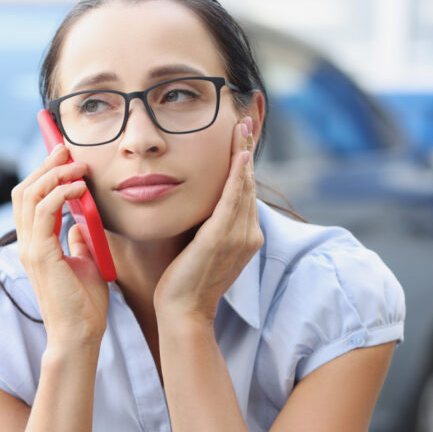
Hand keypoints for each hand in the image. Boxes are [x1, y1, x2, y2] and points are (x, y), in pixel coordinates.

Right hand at [11, 143, 109, 347]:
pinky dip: (60, 193)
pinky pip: (44, 211)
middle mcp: (27, 244)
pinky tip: (79, 188)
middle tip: (67, 149)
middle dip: (45, 165)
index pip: (30, 199)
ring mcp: (30, 249)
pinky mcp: (40, 254)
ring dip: (54, 175)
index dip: (43, 174)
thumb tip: (81, 223)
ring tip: (78, 166)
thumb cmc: (84, 305)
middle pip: (24, 190)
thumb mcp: (85, 262)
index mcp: (35, 245)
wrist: (80, 334)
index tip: (63, 155)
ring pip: (29, 195)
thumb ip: (79, 241)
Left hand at [152, 116, 262, 324]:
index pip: (245, 191)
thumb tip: (200, 204)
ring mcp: (238, 237)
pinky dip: (236, 178)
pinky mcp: (221, 239)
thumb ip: (207, 225)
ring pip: (242, 187)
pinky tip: (239, 157)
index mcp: (245, 236)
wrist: (183, 311)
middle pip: (248, 183)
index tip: (241, 136)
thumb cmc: (185, 281)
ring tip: (241, 127)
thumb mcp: (201, 247)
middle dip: (246, 149)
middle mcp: (248, 234)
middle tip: (244, 119)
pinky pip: (231, 201)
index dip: (245, 162)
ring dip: (243, 154)